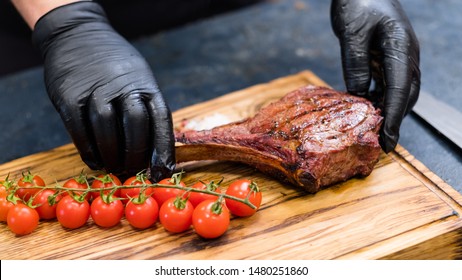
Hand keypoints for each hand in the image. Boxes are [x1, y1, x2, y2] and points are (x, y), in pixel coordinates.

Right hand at [32, 2, 174, 180]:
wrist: (77, 35)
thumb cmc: (114, 65)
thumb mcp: (139, 77)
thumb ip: (146, 107)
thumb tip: (156, 150)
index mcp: (145, 84)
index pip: (161, 120)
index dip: (163, 149)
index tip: (164, 171)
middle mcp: (123, 86)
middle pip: (135, 127)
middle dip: (136, 155)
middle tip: (133, 171)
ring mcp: (95, 90)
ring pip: (107, 130)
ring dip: (112, 156)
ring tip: (115, 168)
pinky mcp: (69, 96)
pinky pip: (80, 131)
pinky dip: (89, 151)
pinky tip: (95, 162)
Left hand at [330, 0, 419, 152]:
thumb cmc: (357, 1)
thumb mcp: (352, 34)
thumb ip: (356, 66)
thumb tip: (359, 96)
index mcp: (401, 47)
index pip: (400, 90)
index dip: (393, 117)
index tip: (387, 139)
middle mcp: (407, 54)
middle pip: (406, 94)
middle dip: (395, 120)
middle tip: (382, 144)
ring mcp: (400, 54)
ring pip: (400, 90)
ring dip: (389, 111)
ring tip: (375, 131)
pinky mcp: (389, 55)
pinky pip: (389, 82)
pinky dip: (380, 98)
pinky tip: (368, 108)